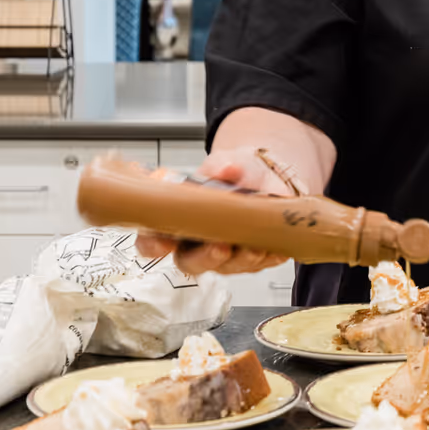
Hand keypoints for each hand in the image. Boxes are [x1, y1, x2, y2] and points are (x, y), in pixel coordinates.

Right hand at [134, 148, 294, 276]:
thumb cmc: (235, 172)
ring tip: (256, 248)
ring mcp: (221, 254)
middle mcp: (194, 243)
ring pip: (226, 267)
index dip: (153, 244)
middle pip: (190, 262)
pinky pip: (256, 266)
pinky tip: (276, 250)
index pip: (151, 240)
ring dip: (242, 260)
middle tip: (221, 247)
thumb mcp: (227, 162)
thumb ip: (223, 167)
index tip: (165, 243)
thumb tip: (227, 170)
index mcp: (175, 220)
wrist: (264, 178)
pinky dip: (267, 259)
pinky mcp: (247, 259)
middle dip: (206, 258)